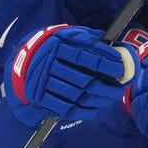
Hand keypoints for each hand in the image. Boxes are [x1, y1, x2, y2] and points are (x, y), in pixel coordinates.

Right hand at [5, 25, 137, 126]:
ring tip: (111, 98)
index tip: (120, 68)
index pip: (84, 57)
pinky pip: (67, 109)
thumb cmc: (58, 48)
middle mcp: (49, 65)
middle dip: (107, 87)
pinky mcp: (42, 99)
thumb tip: (112, 44)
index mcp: (56, 46)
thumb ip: (87, 38)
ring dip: (99, 99)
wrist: (28, 63)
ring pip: (78, 96)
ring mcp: (44, 84)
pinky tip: (95, 108)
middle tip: (120, 88)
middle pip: (84, 80)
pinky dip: (84, 111)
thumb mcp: (68, 36)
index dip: (104, 63)